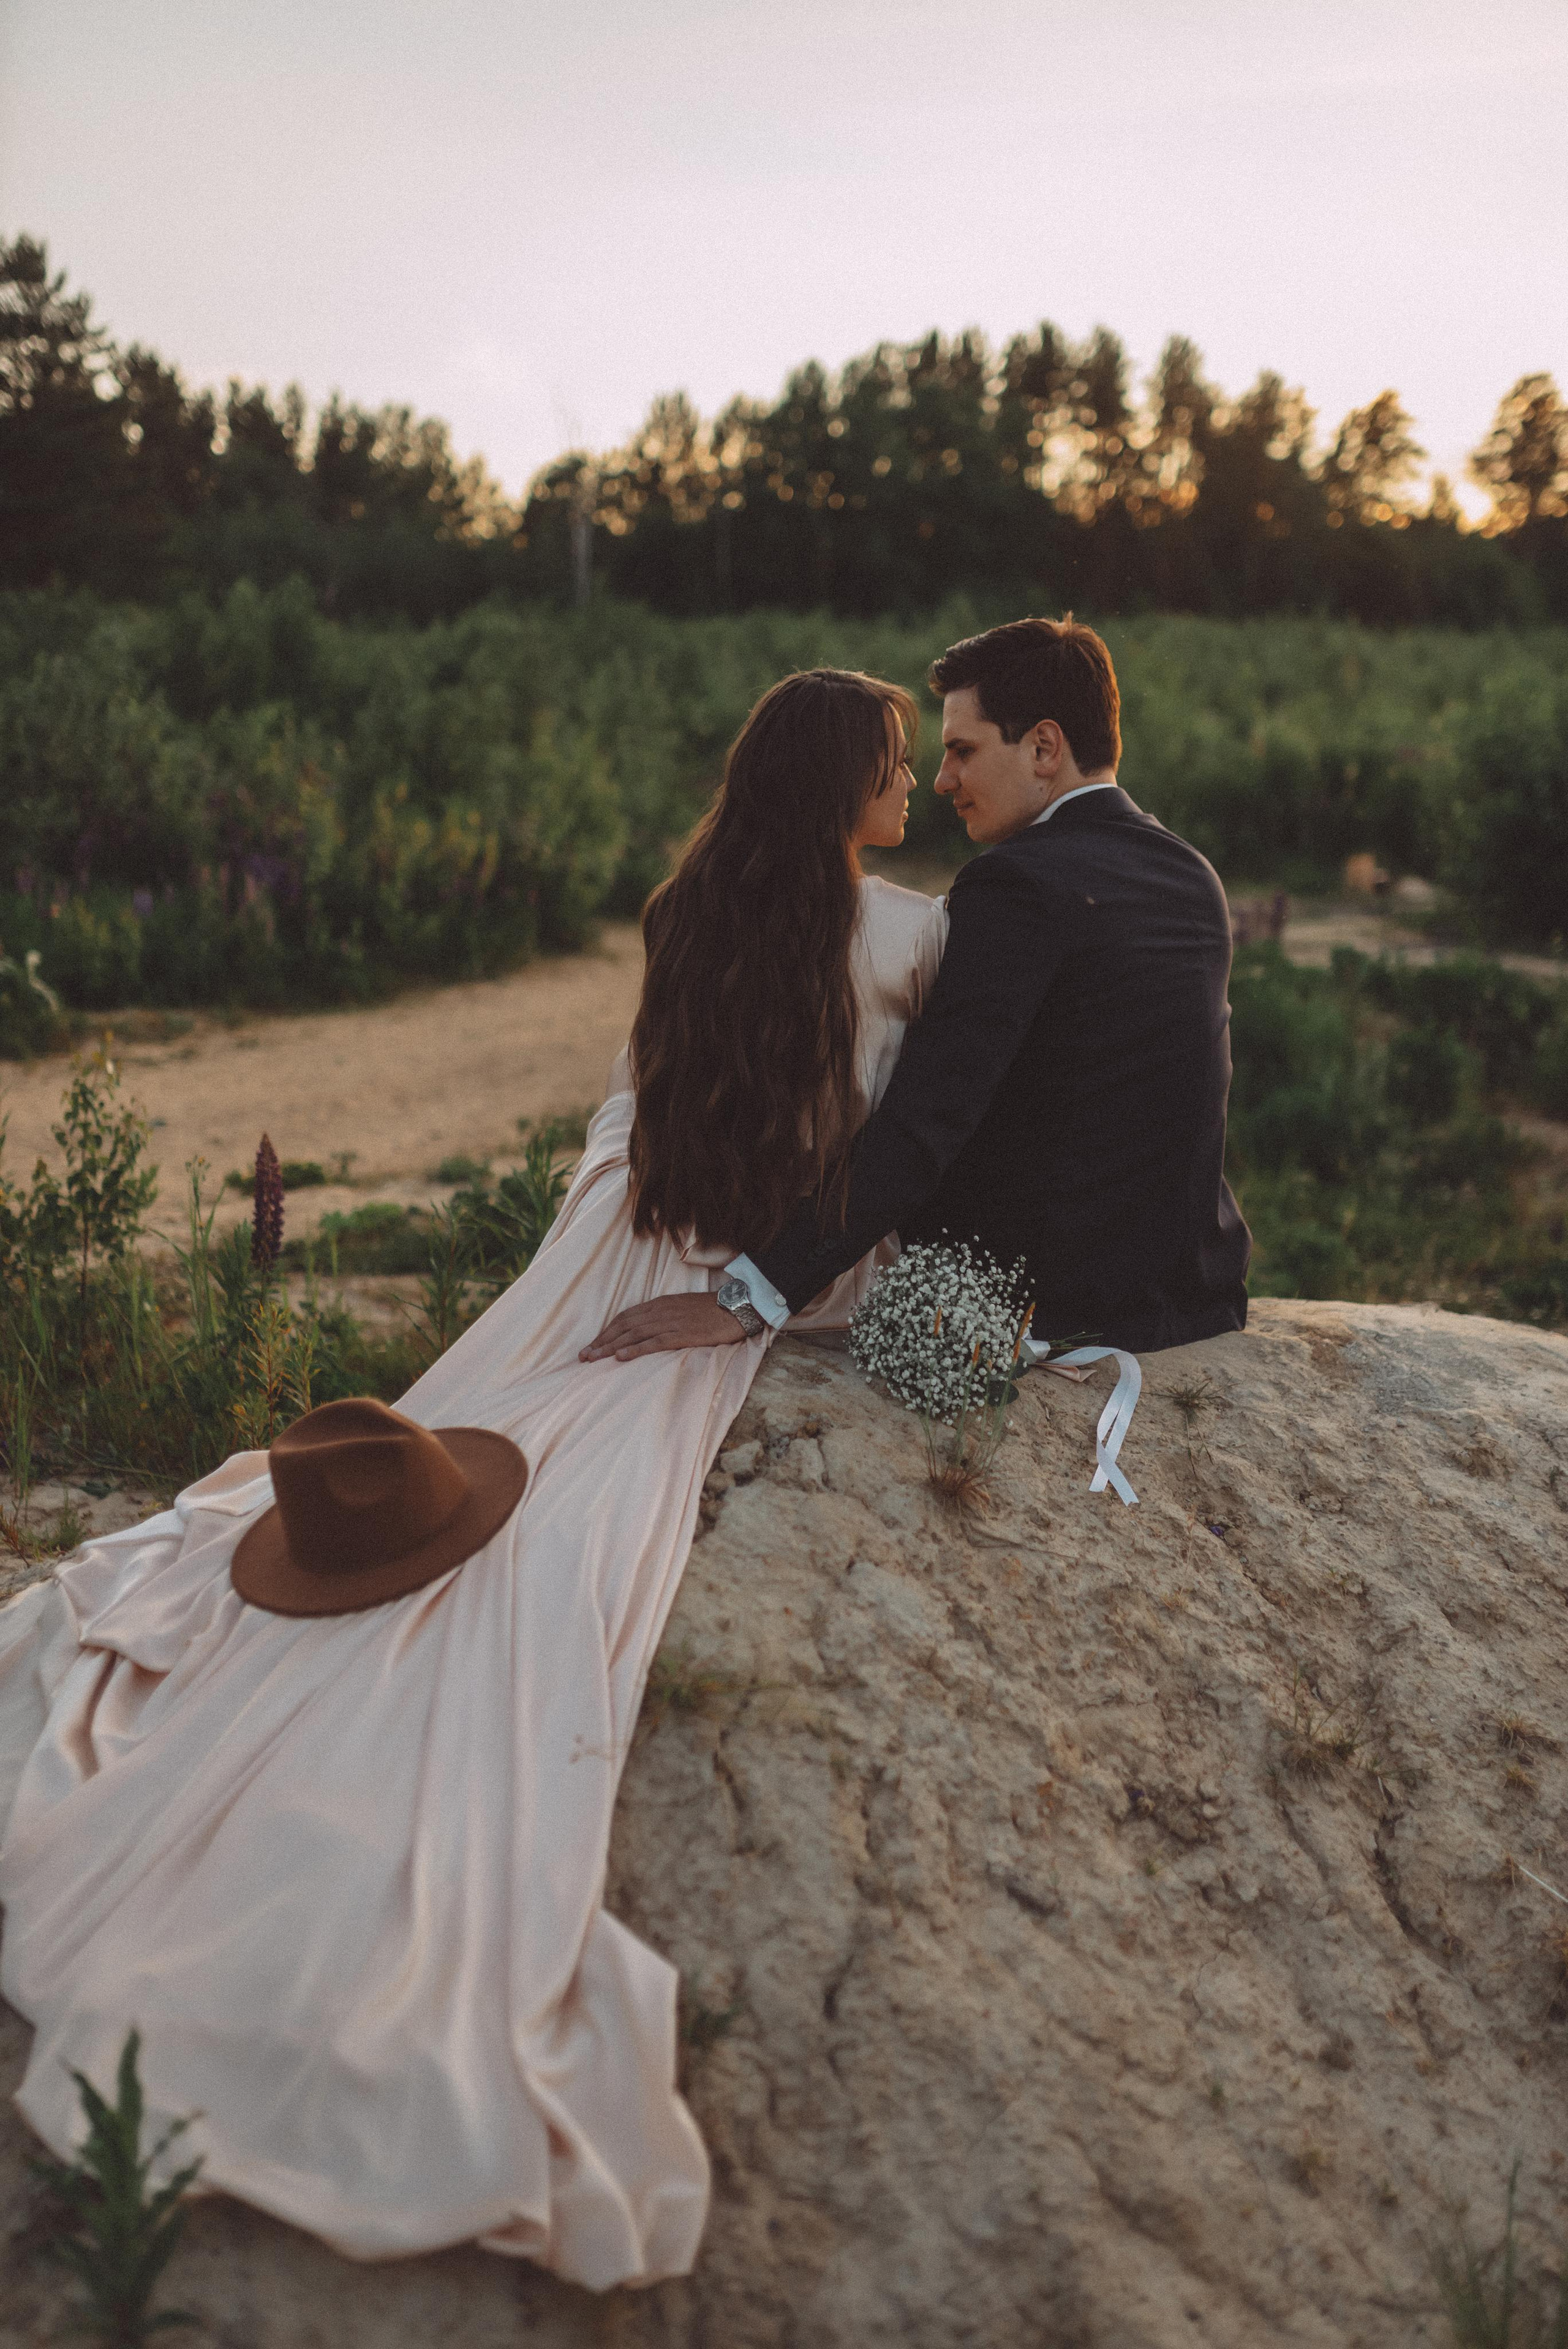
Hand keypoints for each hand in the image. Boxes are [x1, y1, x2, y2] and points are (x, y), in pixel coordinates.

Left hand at [580, 1293, 749, 1362]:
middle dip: (602, 1341)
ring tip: (594, 1359)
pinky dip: (636, 1349)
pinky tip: (621, 1358)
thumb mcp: (682, 1308)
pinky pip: (654, 1342)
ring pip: (633, 1334)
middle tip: (584, 1356)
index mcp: (659, 1304)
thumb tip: (645, 1330)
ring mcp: (671, 1322)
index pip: (625, 1317)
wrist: (737, 1307)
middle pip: (623, 1326)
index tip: (592, 1344)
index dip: (606, 1331)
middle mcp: (660, 1311)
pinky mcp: (682, 1334)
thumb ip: (663, 1316)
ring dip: (611, 1347)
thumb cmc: (711, 1310)